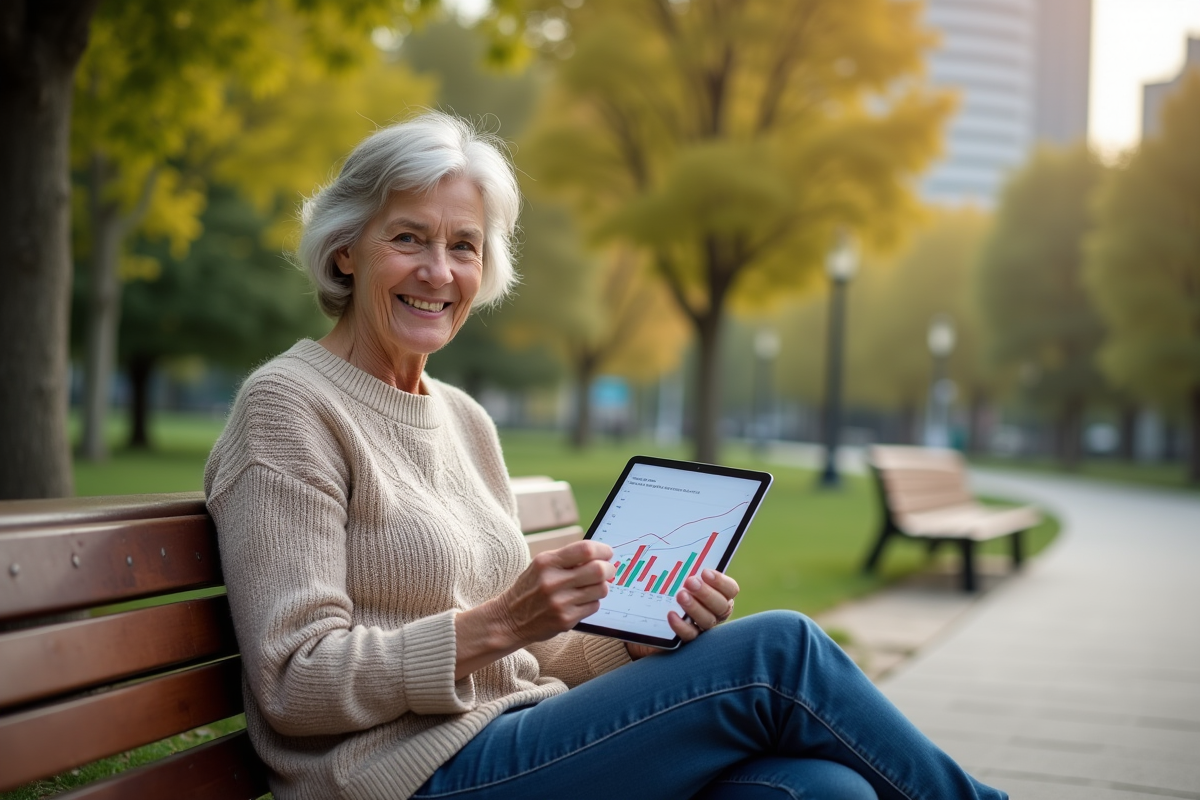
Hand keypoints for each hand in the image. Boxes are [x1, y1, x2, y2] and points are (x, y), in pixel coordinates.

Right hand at [494, 540, 615, 645]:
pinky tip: (581, 601)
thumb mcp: (541, 565)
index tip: (607, 553)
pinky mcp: (566, 620)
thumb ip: (567, 558)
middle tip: (608, 570)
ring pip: (601, 590)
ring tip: (591, 587)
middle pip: (598, 570)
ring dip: (601, 587)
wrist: (509, 619)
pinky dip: (592, 602)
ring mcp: (560, 603)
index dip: (603, 550)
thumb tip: (600, 555)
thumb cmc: (530, 587)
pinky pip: (594, 606)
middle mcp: (553, 582)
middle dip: (609, 569)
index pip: (585, 550)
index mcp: (546, 562)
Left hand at [624, 569, 737, 658]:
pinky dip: (681, 625)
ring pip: (707, 621)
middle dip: (706, 593)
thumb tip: (677, 540)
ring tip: (680, 595)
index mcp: (718, 594)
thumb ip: (682, 566)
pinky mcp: (686, 642)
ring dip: (695, 607)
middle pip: (721, 606)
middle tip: (690, 581)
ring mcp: (701, 628)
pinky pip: (689, 636)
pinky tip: (671, 614)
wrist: (645, 620)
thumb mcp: (674, 576)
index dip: (721, 582)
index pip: (731, 589)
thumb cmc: (665, 591)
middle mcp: (714, 613)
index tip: (705, 572)